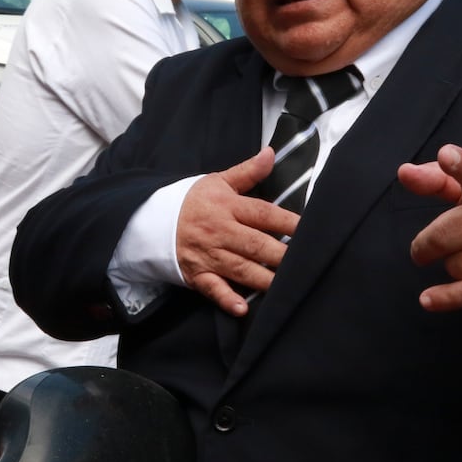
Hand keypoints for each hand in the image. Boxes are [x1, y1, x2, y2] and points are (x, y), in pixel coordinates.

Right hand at [178, 147, 299, 315]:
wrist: (152, 221)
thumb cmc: (192, 201)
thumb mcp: (218, 182)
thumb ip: (248, 171)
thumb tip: (270, 153)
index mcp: (227, 207)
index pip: (263, 214)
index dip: (288, 222)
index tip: (309, 230)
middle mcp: (220, 232)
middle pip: (256, 244)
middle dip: (281, 255)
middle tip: (305, 263)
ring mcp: (209, 255)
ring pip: (241, 269)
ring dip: (264, 279)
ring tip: (286, 285)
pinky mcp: (198, 275)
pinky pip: (214, 289)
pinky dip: (228, 300)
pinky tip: (243, 309)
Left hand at [398, 144, 461, 311]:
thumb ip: (438, 178)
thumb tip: (405, 173)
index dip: (461, 164)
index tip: (447, 155)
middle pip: (445, 233)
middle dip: (426, 244)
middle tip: (425, 246)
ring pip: (453, 264)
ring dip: (450, 262)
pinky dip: (444, 297)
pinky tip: (428, 298)